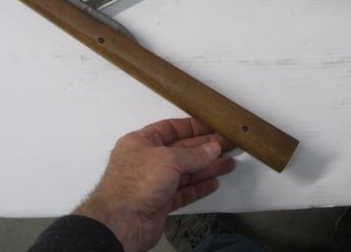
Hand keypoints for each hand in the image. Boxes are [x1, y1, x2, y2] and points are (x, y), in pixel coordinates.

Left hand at [73, 117, 235, 251]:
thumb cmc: (137, 183)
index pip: (171, 128)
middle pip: (181, 150)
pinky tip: (214, 182)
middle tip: (227, 144)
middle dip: (205, 148)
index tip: (213, 127)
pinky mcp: (160, 202)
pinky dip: (199, 187)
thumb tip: (213, 148)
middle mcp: (147, 160)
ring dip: (207, 167)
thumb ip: (194, 154)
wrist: (122, 223)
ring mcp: (154, 182)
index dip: (193, 127)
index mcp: (141, 142)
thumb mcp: (169, 159)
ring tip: (228, 163)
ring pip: (185, 171)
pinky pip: (184, 191)